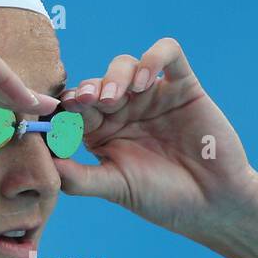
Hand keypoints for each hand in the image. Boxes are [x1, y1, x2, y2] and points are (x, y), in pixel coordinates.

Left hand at [53, 37, 257, 238]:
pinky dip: (154, 57)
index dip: (63, 108)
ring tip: (115, 97)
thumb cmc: (162, 199)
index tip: (58, 118)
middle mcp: (125, 110)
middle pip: (95, 82)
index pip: (73, 110)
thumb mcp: (114, 187)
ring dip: (115, 76)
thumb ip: (78, 177)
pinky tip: (146, 80)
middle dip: (87, 90)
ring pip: (125, 64)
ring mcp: (153, 96)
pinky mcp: (183, 86)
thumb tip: (44, 162)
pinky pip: (168, 54)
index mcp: (102, 133)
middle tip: (86, 103)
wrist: (213, 204)